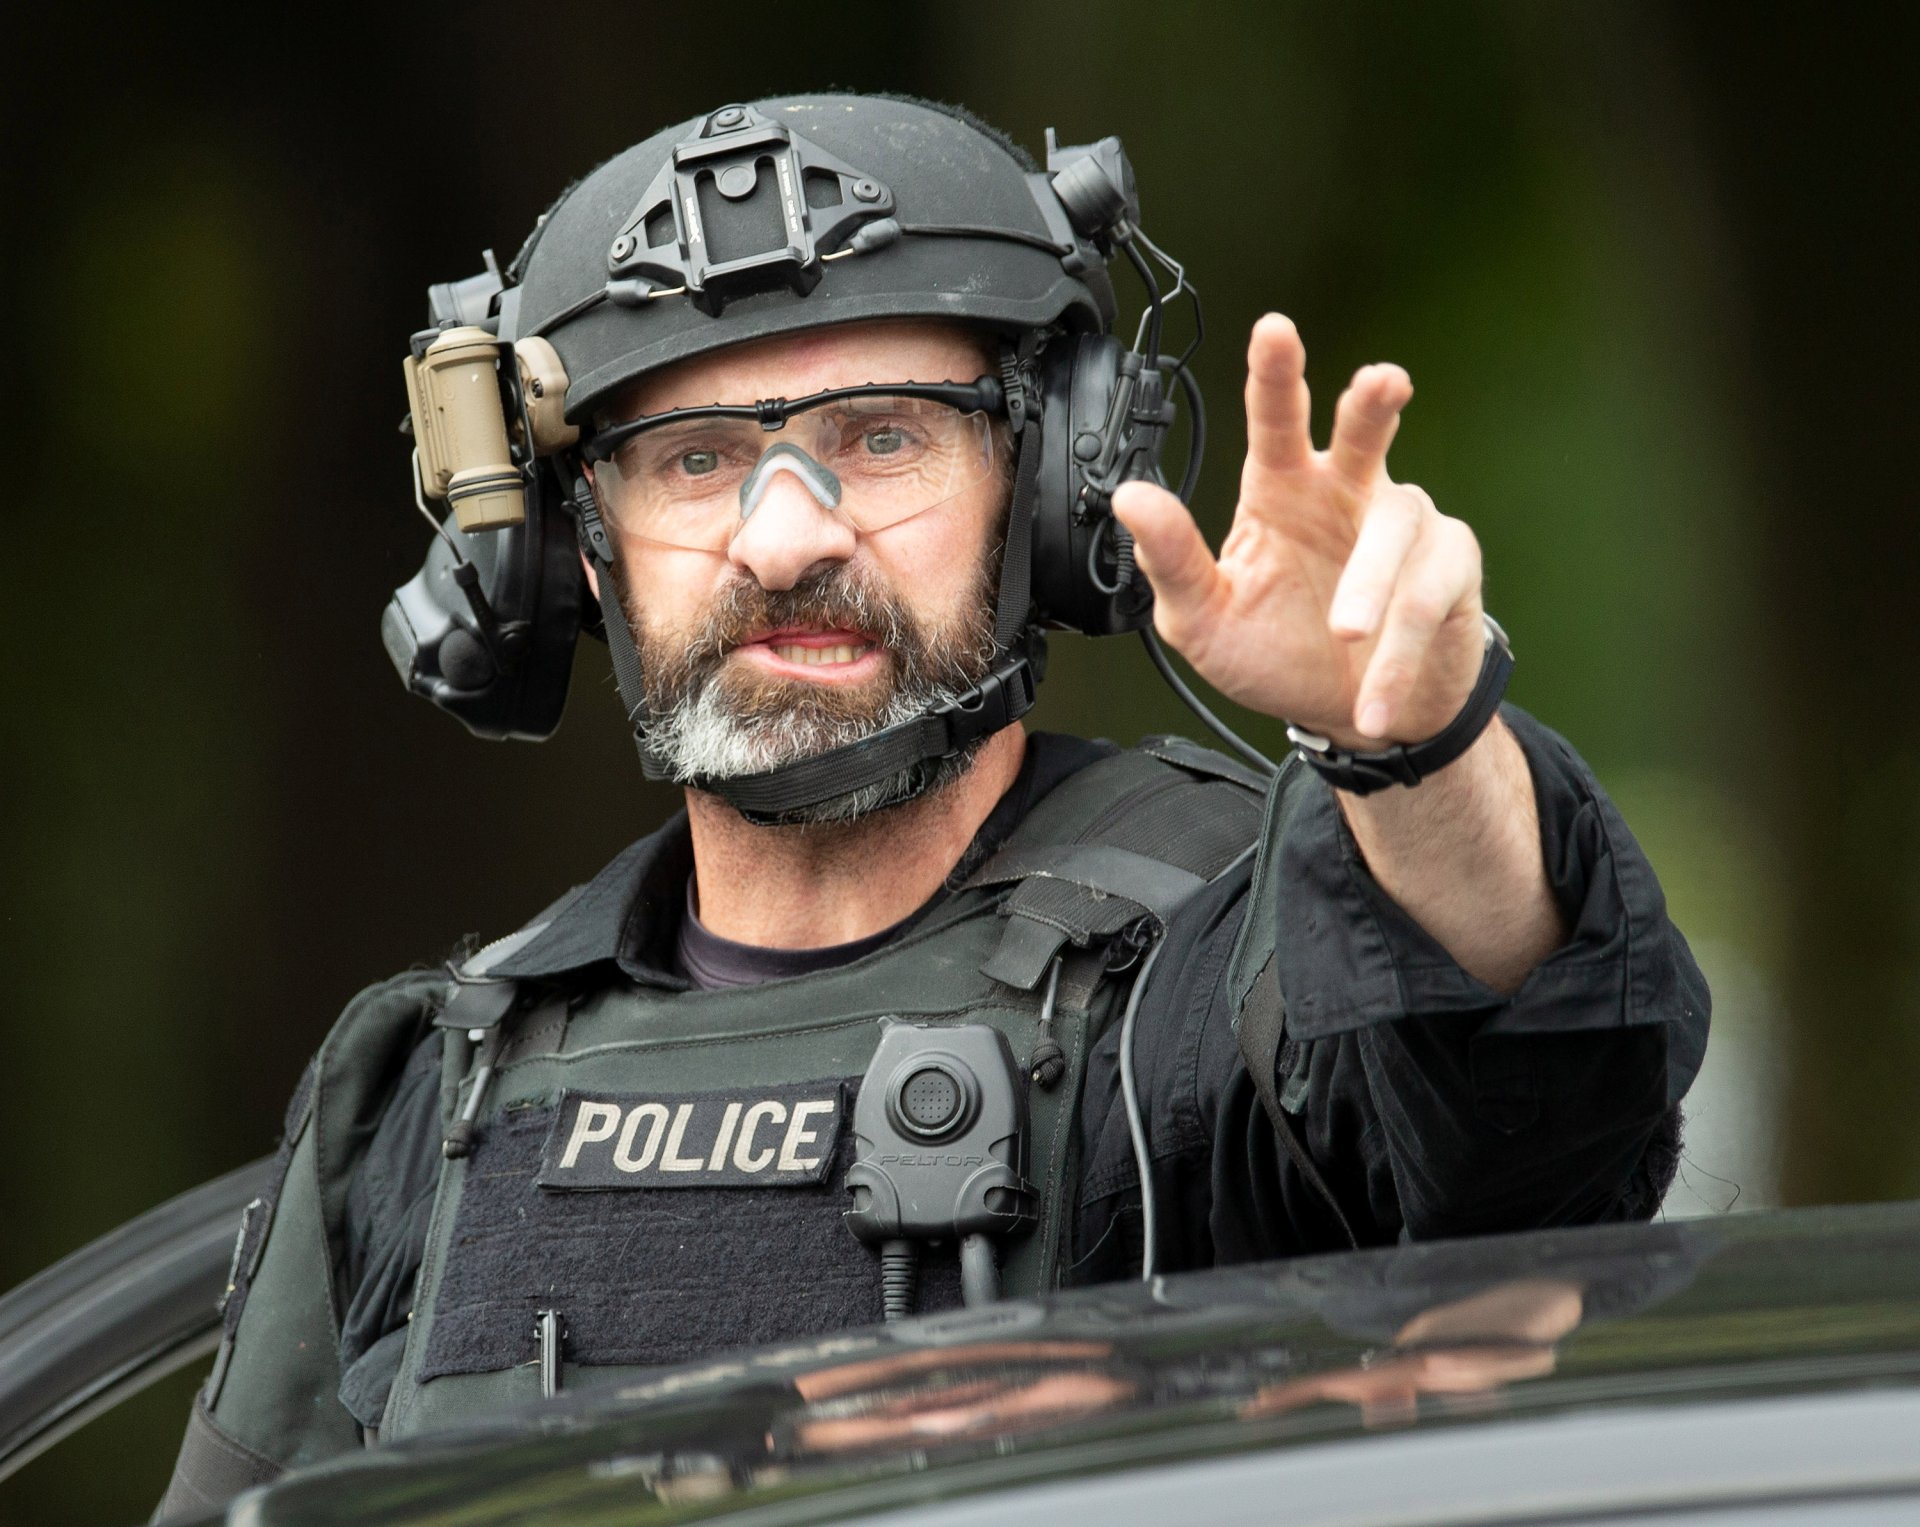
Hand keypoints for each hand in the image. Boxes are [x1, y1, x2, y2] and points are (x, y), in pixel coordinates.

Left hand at [1112, 314, 1484, 748]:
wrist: (1349, 720)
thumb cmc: (1276, 654)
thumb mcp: (1203, 620)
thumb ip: (1171, 561)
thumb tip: (1132, 499)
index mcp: (1280, 491)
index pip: (1275, 421)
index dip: (1276, 374)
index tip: (1274, 329)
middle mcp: (1345, 493)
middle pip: (1363, 432)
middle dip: (1373, 402)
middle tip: (1383, 381)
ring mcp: (1403, 526)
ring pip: (1395, 530)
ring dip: (1369, 589)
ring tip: (1344, 637)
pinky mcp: (1450, 568)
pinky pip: (1426, 599)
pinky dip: (1398, 656)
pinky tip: (1372, 698)